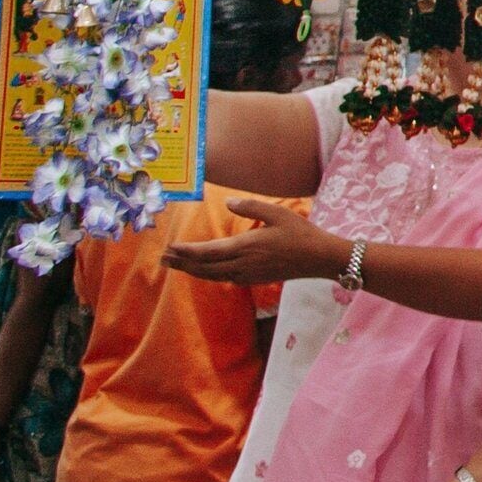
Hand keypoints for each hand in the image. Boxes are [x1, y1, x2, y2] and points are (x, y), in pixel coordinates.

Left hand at [160, 197, 350, 287]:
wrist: (318, 259)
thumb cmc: (300, 233)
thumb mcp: (278, 213)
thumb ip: (251, 206)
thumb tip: (227, 202)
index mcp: (246, 247)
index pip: (208, 252)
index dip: (186, 252)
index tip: (169, 248)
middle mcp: (242, 264)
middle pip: (204, 267)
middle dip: (181, 263)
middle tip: (162, 259)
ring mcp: (247, 275)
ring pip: (212, 276)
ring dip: (192, 271)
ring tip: (175, 266)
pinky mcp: (253, 279)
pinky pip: (224, 278)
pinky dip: (209, 275)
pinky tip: (204, 271)